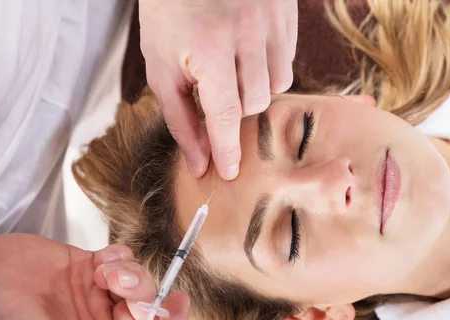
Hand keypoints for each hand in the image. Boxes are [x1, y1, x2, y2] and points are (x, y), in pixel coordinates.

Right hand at [0, 234, 189, 319]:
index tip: (179, 304)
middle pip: (149, 312)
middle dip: (148, 297)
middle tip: (129, 287)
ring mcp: (96, 294)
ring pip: (139, 282)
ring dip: (133, 275)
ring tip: (108, 273)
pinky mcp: (88, 265)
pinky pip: (122, 257)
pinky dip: (120, 256)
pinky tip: (99, 261)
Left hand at [139, 0, 297, 179]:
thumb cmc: (169, 12)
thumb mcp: (161, 65)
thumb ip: (180, 118)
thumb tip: (200, 163)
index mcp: (209, 46)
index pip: (225, 115)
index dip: (227, 149)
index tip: (230, 173)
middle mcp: (247, 32)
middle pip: (255, 104)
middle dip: (235, 111)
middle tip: (217, 94)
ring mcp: (272, 20)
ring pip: (277, 85)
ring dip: (255, 89)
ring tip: (233, 69)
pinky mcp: (287, 13)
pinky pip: (287, 59)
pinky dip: (268, 66)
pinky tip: (248, 50)